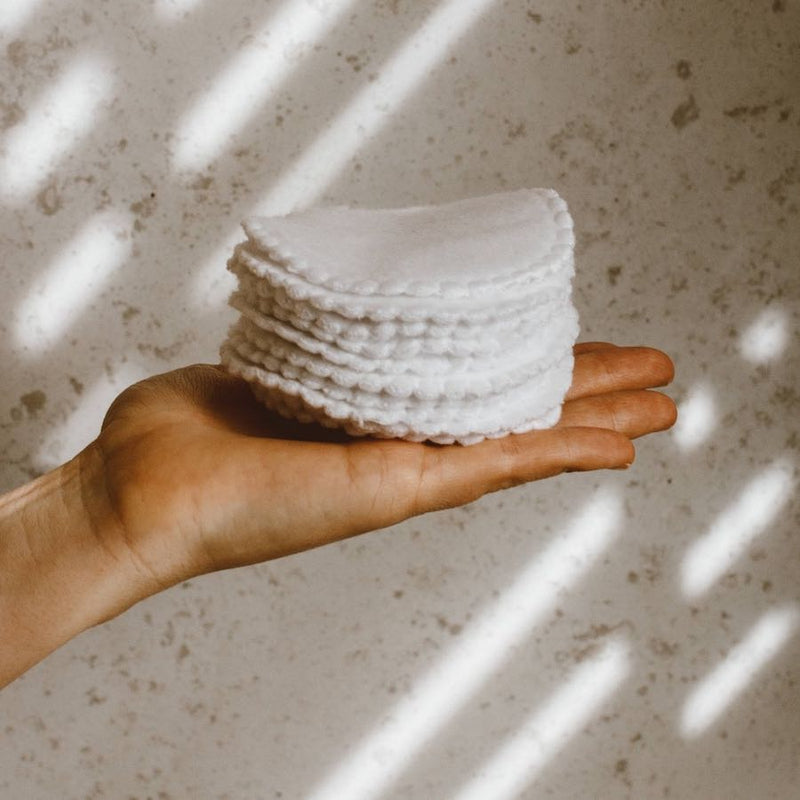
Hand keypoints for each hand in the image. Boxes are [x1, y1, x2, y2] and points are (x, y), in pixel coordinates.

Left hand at [85, 342, 675, 596]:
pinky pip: (496, 464)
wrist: (138, 493)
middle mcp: (399, 443)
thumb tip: (323, 312)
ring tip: (662, 402)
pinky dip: (561, 450)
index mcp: (373, 412)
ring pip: (522, 436)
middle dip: (583, 387)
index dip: (524, 360)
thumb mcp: (261, 366)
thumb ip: (303, 347)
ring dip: (595, 417)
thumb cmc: (180, 434)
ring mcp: (405, 468)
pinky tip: (617, 442)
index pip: (467, 381)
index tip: (567, 336)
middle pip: (510, 408)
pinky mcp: (397, 486)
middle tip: (650, 372)